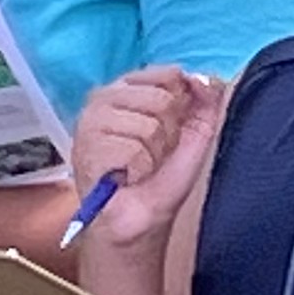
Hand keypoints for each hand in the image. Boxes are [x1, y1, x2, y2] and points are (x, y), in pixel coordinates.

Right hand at [68, 67, 224, 252]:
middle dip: (168, 135)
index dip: (180, 108)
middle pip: (162, 101)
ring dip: (152, 156)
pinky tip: (124, 178)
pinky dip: (137, 170)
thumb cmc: (161, 177)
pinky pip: (132, 151)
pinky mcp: (86, 147)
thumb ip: (205, 101)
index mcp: (128, 88)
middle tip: (152, 155)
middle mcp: (104, 97)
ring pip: (148, 128)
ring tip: (138, 169)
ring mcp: (91, 121)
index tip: (170, 132)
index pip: (168, 75)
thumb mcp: (195, 133)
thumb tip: (207, 78)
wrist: (141, 219)